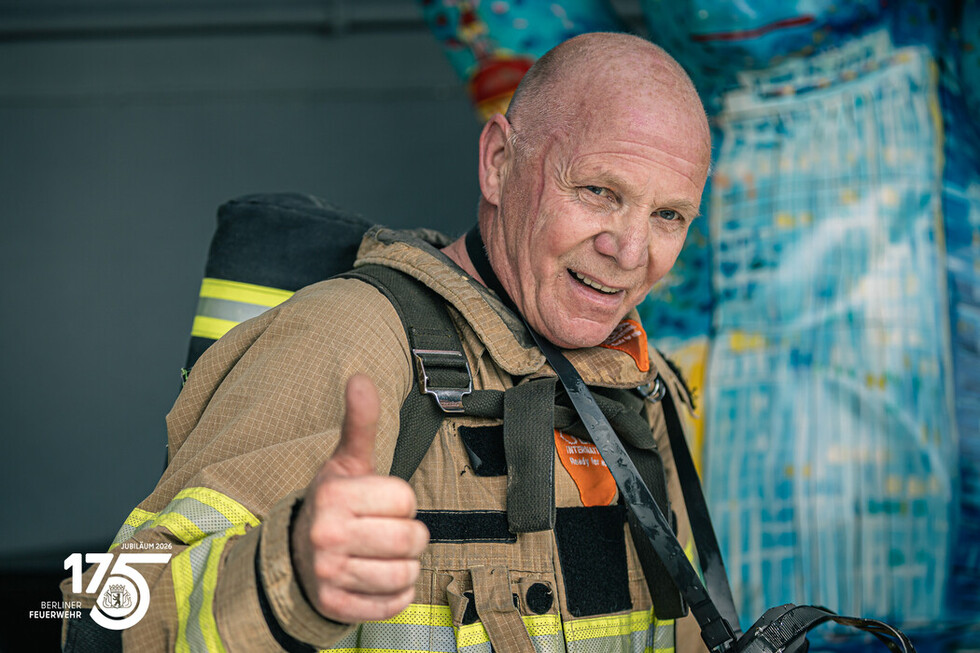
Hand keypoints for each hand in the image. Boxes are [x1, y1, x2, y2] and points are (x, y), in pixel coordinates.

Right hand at [292, 374, 428, 622]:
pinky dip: (396, 595)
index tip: (382, 504)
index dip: (402, 502)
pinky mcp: (335, 606)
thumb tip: (360, 378)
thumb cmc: (333, 503)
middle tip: (388, 531)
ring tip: (385, 555)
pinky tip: (379, 578)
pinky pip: (394, 604)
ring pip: (405, 574)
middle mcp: (326, 536)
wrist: (294, 554)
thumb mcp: (346, 462)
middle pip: (410, 539)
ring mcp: (328, 574)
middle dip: (409, 536)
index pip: (406, 500)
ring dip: (405, 566)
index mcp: (333, 495)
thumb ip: (360, 422)